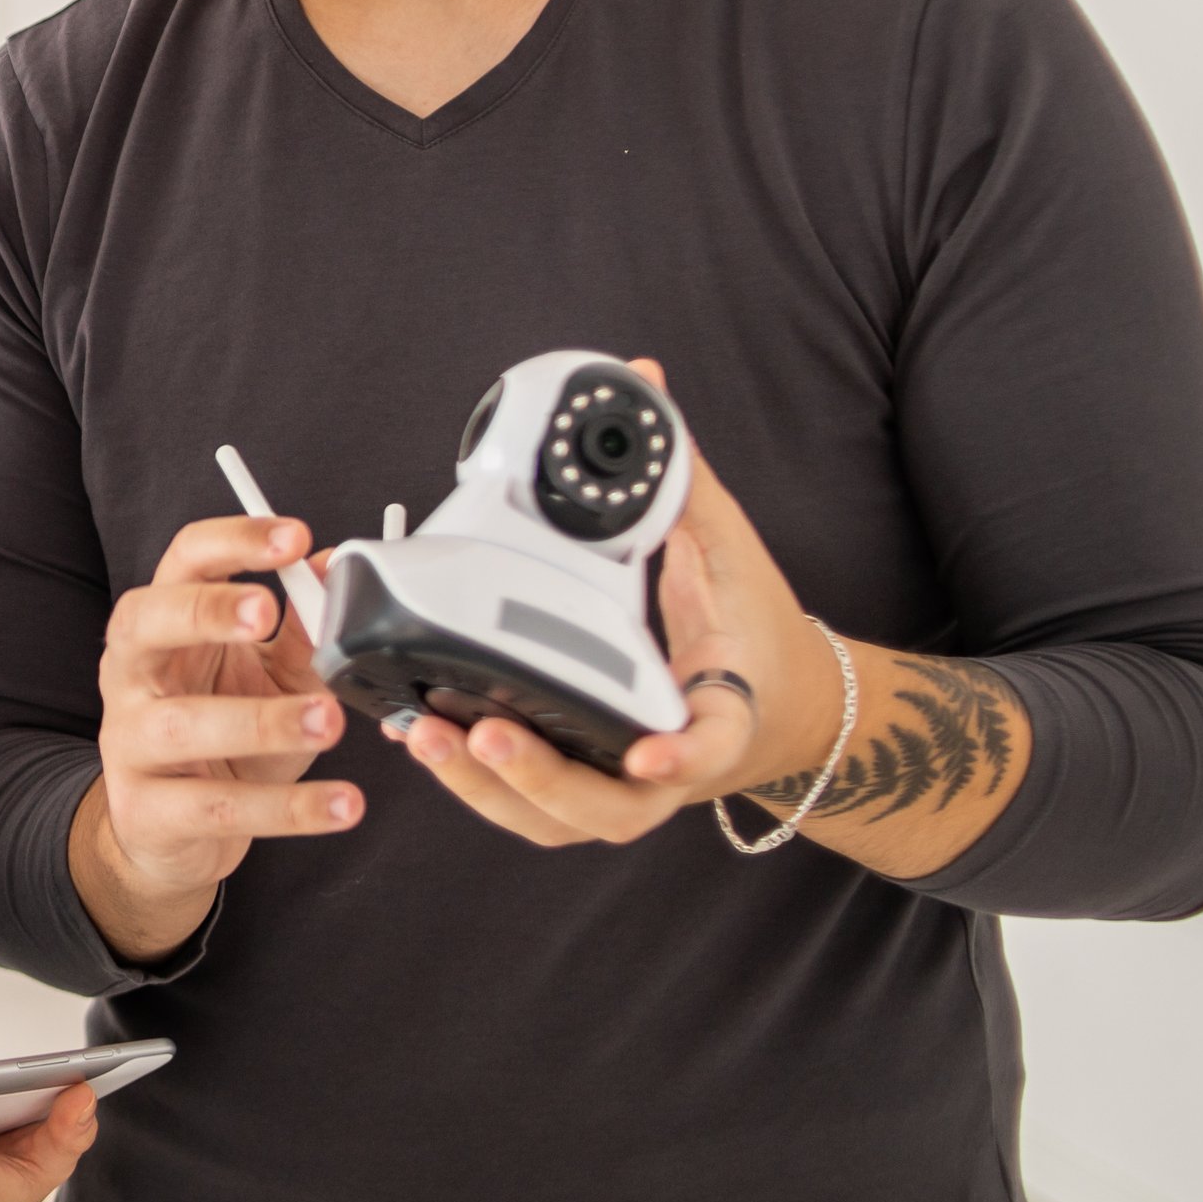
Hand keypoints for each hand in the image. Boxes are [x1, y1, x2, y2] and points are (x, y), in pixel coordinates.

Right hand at [73, 515, 361, 956]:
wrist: (168, 832)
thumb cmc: (223, 739)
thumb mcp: (270, 678)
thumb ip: (303, 632)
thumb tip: (336, 572)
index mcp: (162, 626)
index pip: (183, 563)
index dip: (234, 543)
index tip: (296, 537)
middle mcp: (130, 674)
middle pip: (144, 621)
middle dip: (205, 610)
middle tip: (268, 611)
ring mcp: (130, 742)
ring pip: (182, 724)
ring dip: (260, 721)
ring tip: (329, 720)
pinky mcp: (148, 812)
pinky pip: (217, 808)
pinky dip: (285, 809)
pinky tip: (340, 804)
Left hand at [397, 357, 842, 845]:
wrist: (782, 707)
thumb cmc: (753, 632)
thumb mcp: (731, 552)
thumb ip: (679, 474)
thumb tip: (639, 381)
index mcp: (724, 715)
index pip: (711, 745)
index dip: (683, 757)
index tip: (650, 753)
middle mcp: (671, 768)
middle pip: (608, 809)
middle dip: (540, 778)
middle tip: (484, 731)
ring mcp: (627, 790)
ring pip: (557, 820)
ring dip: (488, 790)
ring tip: (424, 734)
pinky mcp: (587, 788)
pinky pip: (527, 804)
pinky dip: (476, 783)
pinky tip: (420, 736)